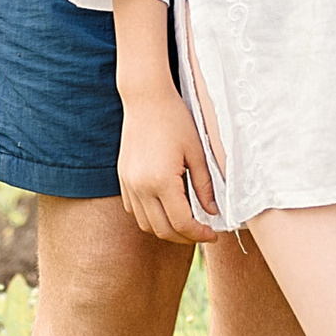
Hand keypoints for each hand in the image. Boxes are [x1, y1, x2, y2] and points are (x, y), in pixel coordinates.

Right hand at [119, 88, 218, 245]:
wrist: (146, 97)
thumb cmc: (175, 119)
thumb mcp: (197, 152)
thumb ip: (205, 186)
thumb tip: (212, 212)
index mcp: (161, 180)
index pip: (181, 223)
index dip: (199, 234)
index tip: (213, 234)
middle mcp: (141, 186)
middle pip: (162, 230)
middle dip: (184, 237)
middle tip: (202, 232)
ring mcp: (128, 183)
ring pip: (145, 224)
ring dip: (165, 229)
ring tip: (185, 223)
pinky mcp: (123, 178)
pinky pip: (134, 209)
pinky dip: (150, 216)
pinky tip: (166, 208)